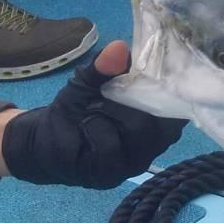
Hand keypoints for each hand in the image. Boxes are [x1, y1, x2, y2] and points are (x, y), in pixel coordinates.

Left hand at [0, 41, 187, 188]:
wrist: (43, 141)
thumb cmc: (76, 109)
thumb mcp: (88, 82)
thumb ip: (105, 67)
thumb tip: (120, 47)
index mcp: (157, 121)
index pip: (180, 109)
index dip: (175, 93)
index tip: (158, 74)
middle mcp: (153, 144)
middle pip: (162, 120)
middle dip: (134, 101)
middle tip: (107, 94)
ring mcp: (135, 162)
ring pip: (139, 131)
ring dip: (112, 114)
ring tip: (93, 111)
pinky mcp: (114, 174)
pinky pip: (112, 147)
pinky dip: (95, 130)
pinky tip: (85, 128)